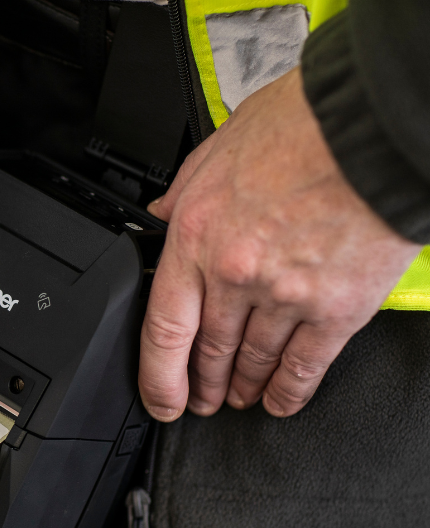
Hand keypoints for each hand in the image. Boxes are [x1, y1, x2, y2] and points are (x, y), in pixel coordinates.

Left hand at [139, 68, 419, 420]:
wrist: (370, 126)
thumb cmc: (300, 127)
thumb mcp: (214, 153)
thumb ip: (182, 194)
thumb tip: (159, 215)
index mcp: (196, 238)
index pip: (164, 330)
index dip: (158, 378)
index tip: (160, 399)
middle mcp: (235, 275)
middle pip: (210, 351)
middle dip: (203, 384)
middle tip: (201, 399)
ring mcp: (286, 296)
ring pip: (255, 361)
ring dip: (243, 386)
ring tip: (238, 397)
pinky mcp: (336, 307)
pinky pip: (306, 365)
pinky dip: (290, 390)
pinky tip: (281, 401)